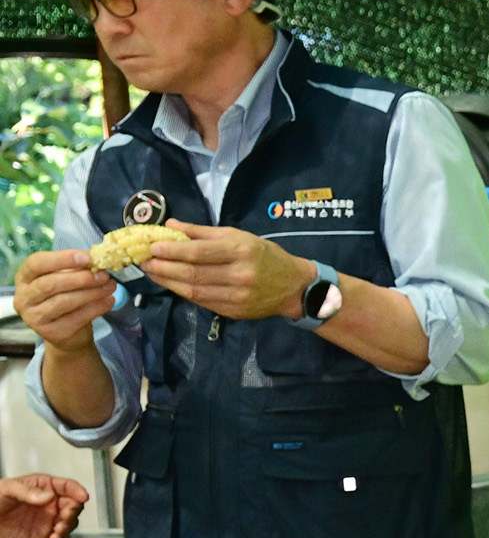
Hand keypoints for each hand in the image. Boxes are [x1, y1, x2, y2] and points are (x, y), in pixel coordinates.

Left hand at [0, 474, 86, 537]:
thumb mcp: (7, 489)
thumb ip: (27, 491)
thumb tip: (49, 497)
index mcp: (43, 487)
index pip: (66, 486)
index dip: (77, 490)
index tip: (83, 497)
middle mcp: (50, 503)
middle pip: (72, 505)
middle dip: (73, 511)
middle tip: (65, 516)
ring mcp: (48, 519)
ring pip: (70, 522)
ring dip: (68, 526)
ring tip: (57, 530)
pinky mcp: (44, 535)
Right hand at [12, 248, 116, 353]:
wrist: (69, 332)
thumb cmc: (65, 297)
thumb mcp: (67, 279)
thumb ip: (75, 268)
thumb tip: (97, 258)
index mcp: (24, 278)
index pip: (35, 263)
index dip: (62, 258)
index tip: (88, 257)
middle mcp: (23, 298)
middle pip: (49, 284)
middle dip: (80, 278)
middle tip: (104, 275)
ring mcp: (34, 317)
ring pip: (63, 301)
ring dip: (91, 292)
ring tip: (110, 286)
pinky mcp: (51, 332)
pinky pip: (76, 318)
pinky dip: (96, 308)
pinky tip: (109, 300)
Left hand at [141, 223, 312, 321]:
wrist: (294, 287)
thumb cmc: (265, 256)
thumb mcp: (239, 236)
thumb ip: (204, 232)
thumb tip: (171, 225)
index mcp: (241, 251)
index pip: (199, 252)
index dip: (172, 250)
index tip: (152, 247)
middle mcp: (239, 275)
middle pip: (192, 273)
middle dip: (163, 267)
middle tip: (144, 261)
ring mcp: (237, 296)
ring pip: (193, 290)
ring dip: (168, 282)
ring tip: (152, 272)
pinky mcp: (233, 312)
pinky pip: (202, 302)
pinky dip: (183, 292)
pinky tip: (172, 284)